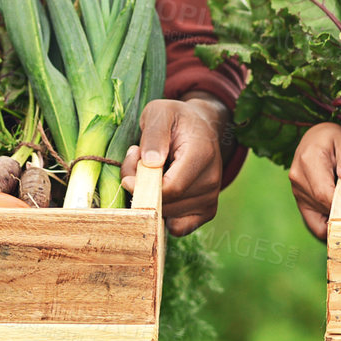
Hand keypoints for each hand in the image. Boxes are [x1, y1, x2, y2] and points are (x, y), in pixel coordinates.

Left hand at [119, 94, 228, 235]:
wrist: (201, 128)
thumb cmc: (176, 120)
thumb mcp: (160, 112)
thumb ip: (154, 134)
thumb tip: (151, 163)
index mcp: (202, 155)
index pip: (170, 188)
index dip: (142, 187)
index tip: (128, 176)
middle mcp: (212, 181)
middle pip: (167, 204)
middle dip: (143, 191)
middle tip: (137, 166)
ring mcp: (210, 198)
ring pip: (168, 216)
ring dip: (151, 200)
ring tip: (151, 175)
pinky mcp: (206, 211)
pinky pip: (178, 228)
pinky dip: (164, 215)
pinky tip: (162, 194)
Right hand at [290, 122, 340, 240]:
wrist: (312, 138)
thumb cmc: (330, 137)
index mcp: (308, 162)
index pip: (325, 194)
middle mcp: (298, 180)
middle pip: (324, 208)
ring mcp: (297, 193)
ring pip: (321, 218)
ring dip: (340, 218)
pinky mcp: (300, 201)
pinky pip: (314, 224)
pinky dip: (329, 225)